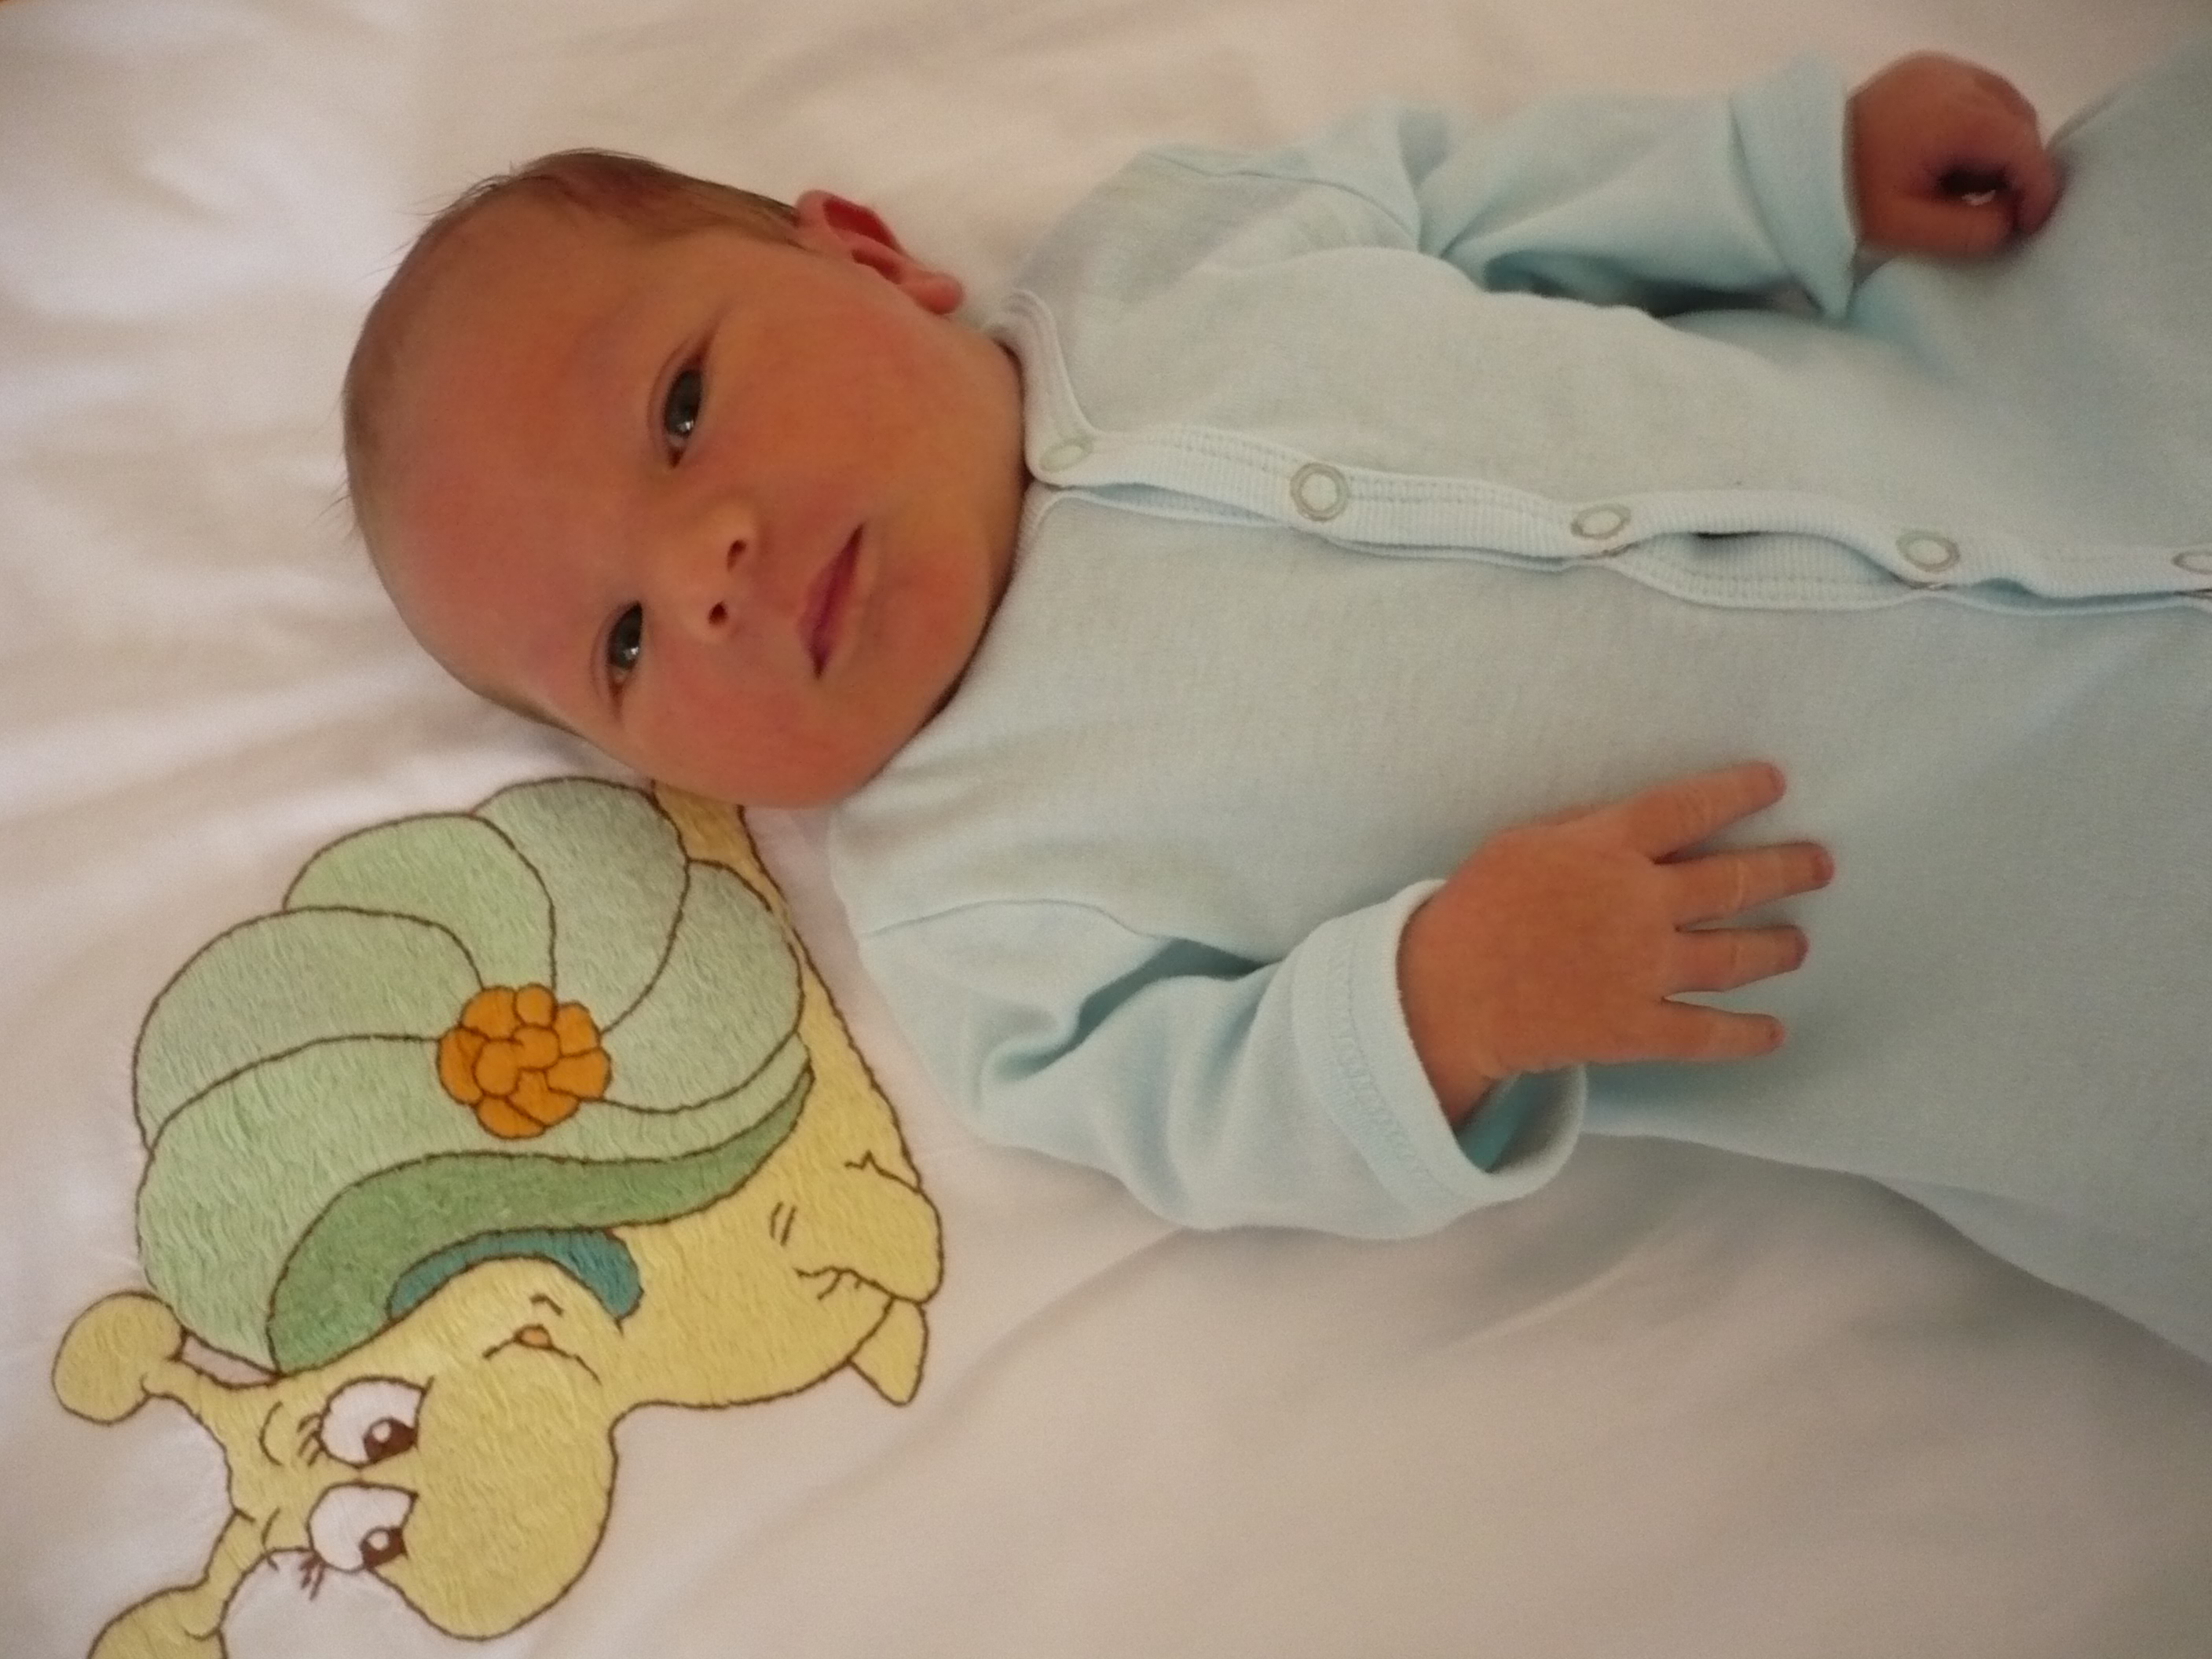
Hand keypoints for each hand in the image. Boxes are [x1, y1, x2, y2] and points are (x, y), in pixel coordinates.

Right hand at [1398, 762, 1831, 1119]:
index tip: (1774, 784)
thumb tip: (1636, 826)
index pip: (1689, 808)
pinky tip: (1776, 1033)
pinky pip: (1706, 1034)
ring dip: (1776, 947)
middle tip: (1820, 864)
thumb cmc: (1474, 908)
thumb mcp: (1523, 843)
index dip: (1738, 792)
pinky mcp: (1636, 1027)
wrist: (1445, 993)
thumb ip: (1585, 832)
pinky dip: (1747, 1036)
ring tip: (1798, 943)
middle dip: (1786, 869)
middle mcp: (1640, 904)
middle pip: (1732, 881)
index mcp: (1607, 849)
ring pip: (1733, 956)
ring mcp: (1644, 969)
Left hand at [1848, 53, 2061, 255]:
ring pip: (2004, 106)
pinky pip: (1979, 94)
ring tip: (1962, 185)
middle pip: (2018, 122)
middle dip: (2016, 168)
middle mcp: (1952, 77)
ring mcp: (1940, 67)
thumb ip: (1972, 230)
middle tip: (1991, 209)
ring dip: (2000, 148)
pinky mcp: (1928, 68)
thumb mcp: (1910, 231)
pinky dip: (1980, 127)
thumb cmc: (1848, 200)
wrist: (1796, 165)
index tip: (2031, 223)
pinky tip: (1950, 159)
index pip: (2022, 145)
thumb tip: (2013, 218)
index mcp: (1950, 114)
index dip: (2038, 187)